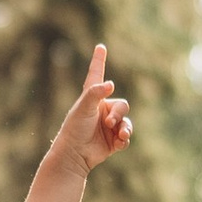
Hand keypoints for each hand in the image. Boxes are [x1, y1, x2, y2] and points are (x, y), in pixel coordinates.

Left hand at [50, 42, 132, 174]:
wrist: (74, 155)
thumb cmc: (74, 129)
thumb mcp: (83, 108)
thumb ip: (95, 93)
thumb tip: (110, 84)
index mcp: (92, 98)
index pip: (96, 74)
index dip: (99, 61)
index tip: (100, 47)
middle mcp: (102, 110)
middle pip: (122, 105)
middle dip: (119, 114)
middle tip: (110, 123)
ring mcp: (108, 125)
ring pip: (127, 122)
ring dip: (125, 128)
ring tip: (120, 135)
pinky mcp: (113, 141)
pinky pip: (126, 136)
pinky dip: (124, 139)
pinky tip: (118, 143)